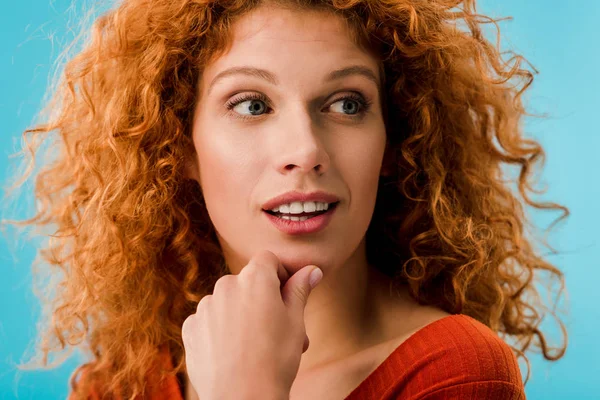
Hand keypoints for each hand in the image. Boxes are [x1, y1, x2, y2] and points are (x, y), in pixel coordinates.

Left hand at [181, 250, 323, 398]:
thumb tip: (312, 271)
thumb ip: (299, 290)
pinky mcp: (192, 328)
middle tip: (278, 329)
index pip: (268, 260)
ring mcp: (205, 306)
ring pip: (228, 301)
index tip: (286, 296)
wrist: (243, 398)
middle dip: (261, 298)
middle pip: (247, 281)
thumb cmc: (275, 359)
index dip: (280, 275)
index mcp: (255, 278)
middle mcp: (226, 285)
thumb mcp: (296, 321)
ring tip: (256, 346)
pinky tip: (233, 353)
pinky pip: (209, 320)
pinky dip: (220, 330)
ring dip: (240, 314)